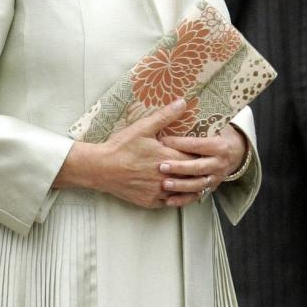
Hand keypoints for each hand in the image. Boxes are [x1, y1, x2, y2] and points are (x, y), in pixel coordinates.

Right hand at [56, 100, 192, 207]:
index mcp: (168, 158)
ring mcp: (159, 192)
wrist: (101, 168)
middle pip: (192, 176)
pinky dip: (175, 197)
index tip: (204, 152)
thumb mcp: (144, 127)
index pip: (195, 158)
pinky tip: (178, 191)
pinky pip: (169, 203)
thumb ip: (165, 116)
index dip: (200, 155)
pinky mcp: (150, 202)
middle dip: (198, 171)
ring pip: (183, 192)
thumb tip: (182, 102)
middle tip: (203, 166)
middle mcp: (167, 177)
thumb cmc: (121, 147)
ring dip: (190, 186)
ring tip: (195, 180)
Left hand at [157, 125, 248, 204]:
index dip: (180, 143)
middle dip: (179, 167)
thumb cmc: (220, 135)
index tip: (162, 140)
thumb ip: (199, 120)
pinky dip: (183, 200)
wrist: (238, 152)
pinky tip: (169, 201)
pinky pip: (197, 196)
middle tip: (161, 166)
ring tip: (164, 185)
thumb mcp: (216, 125)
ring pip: (197, 184)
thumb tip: (178, 102)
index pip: (197, 145)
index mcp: (219, 146)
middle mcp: (219, 164)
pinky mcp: (211, 188)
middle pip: (197, 167)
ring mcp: (216, 178)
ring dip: (181, 186)